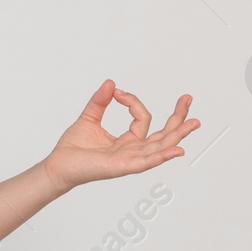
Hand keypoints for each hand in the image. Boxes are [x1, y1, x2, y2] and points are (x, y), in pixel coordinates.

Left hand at [40, 80, 199, 193]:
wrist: (58, 164)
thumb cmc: (73, 148)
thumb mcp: (89, 117)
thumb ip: (100, 101)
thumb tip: (111, 83)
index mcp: (127, 141)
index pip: (142, 118)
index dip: (133, 101)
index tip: (118, 92)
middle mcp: (133, 151)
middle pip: (162, 135)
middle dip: (177, 117)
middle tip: (188, 99)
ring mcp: (130, 160)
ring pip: (160, 147)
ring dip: (178, 134)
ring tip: (193, 122)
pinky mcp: (122, 167)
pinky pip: (147, 161)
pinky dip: (162, 156)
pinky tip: (176, 149)